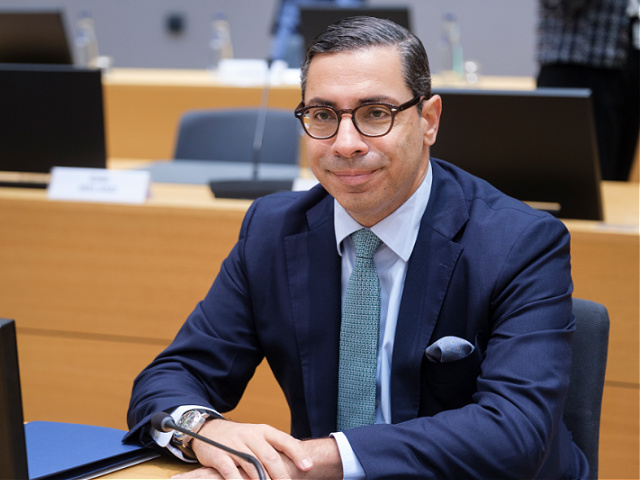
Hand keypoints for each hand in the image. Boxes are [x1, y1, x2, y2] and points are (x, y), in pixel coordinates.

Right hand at [183, 419, 312, 478]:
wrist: (208, 430)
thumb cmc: (239, 438)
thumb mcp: (258, 436)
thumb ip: (274, 448)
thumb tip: (299, 461)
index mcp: (264, 431)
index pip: (284, 440)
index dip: (297, 453)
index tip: (308, 467)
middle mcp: (251, 436)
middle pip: (270, 457)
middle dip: (282, 475)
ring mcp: (234, 445)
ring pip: (253, 466)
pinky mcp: (219, 455)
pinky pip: (231, 472)